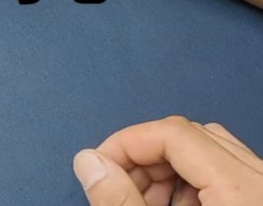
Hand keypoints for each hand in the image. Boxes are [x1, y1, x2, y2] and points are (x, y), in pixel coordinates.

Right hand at [74, 116, 262, 204]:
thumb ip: (121, 201)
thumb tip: (88, 161)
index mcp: (244, 190)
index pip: (174, 134)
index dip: (126, 144)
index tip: (98, 167)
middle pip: (192, 137)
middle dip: (144, 158)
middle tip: (115, 188)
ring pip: (210, 153)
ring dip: (165, 170)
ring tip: (140, 202)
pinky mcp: (261, 200)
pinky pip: (227, 173)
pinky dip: (192, 184)